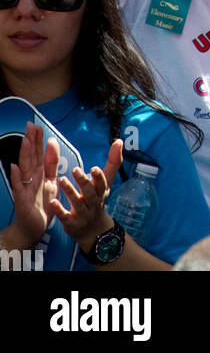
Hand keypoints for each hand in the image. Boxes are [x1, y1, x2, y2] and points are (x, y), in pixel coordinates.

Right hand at [8, 124, 59, 247]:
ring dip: (24, 154)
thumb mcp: (52, 180)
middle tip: (30, 126)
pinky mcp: (22, 200)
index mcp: (39, 172)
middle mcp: (31, 178)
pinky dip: (16, 178)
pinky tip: (14, 167)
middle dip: (31, 141)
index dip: (38, 140)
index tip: (37, 125)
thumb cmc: (43, 203)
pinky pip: (19, 188)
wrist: (35, 227)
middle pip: (31, 157)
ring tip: (25, 140)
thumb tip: (52, 141)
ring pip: (25, 168)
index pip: (38, 153)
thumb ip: (52, 162)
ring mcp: (25, 188)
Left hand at [51, 139, 122, 252]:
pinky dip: (59, 210)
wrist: (93, 230)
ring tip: (62, 180)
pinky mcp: (71, 224)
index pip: (102, 184)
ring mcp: (82, 215)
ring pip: (77, 203)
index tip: (94, 168)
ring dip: (70, 192)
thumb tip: (119, 140)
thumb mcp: (107, 182)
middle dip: (84, 182)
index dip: (99, 177)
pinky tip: (53, 202)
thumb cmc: (98, 199)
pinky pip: (65, 217)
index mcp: (101, 193)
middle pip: (90, 193)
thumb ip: (113, 161)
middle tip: (75, 169)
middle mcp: (93, 204)